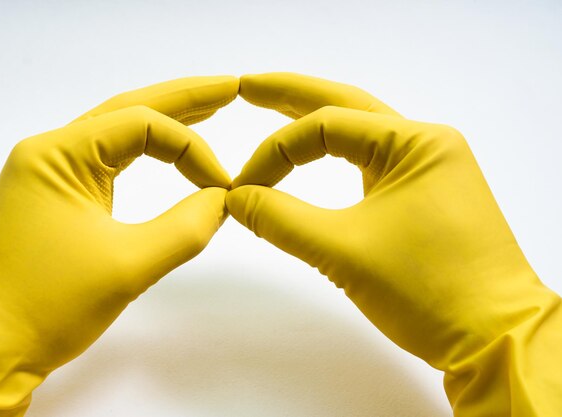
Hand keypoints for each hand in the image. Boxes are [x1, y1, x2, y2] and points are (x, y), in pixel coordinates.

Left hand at [0, 76, 237, 414]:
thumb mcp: (129, 266)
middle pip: (127, 110)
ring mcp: (48, 172)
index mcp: (58, 155)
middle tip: (230, 87)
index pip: (142, 125)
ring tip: (209, 106)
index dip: (192, 149)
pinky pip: (105, 159)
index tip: (224, 185)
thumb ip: (186, 227)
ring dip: (162, 120)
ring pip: (115, 132)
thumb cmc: (47, 306)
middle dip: (181, 99)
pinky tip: (166, 147)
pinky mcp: (53, 194)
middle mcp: (49, 151)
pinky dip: (141, 151)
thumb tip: (225, 198)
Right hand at [227, 73, 561, 415]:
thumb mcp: (343, 251)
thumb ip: (281, 219)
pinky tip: (314, 153)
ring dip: (314, 125)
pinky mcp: (423, 196)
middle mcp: (426, 145)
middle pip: (347, 108)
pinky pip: (370, 165)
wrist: (493, 339)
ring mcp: (428, 170)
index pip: (327, 126)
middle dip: (293, 96)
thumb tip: (234, 200)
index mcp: (415, 143)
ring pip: (359, 136)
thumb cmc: (428, 291)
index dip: (276, 151)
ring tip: (271, 105)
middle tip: (248, 86)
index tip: (242, 188)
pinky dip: (335, 158)